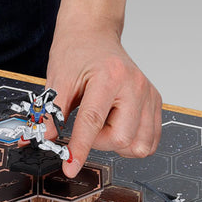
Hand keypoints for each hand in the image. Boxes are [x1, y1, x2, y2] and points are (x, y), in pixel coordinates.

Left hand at [45, 20, 161, 177]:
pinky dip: (132, 142)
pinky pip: (150, 140)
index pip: (93, 122)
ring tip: (104, 124)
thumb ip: (51, 113)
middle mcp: (135, 84)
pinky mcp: (155, 102)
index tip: (70, 167)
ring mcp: (149, 94)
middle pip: (122, 138)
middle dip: (99, 143)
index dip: (80, 149)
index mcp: (110, 76)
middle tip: (87, 127)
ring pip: (139, 144)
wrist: (93, 35)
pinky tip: (117, 127)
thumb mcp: (56, 81)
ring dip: (117, 144)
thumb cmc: (76, 54)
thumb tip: (46, 140)